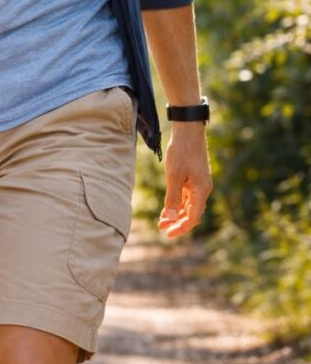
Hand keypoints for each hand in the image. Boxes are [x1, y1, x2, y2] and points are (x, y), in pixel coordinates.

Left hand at [158, 123, 212, 238]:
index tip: (168, 234)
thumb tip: (171, 218)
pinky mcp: (193, 177)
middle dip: (177, 222)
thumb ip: (173, 198)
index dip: (181, 228)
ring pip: (188, 205)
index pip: (193, 218)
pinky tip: (167, 207)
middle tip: (161, 228)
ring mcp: (198, 183)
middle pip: (192, 213)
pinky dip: (177, 203)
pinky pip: (186, 196)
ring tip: (161, 221)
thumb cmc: (181, 151)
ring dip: (176, 214)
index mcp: (201, 191)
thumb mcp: (174, 175)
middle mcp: (202, 189)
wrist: (187, 130)